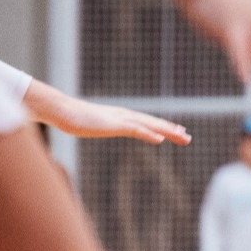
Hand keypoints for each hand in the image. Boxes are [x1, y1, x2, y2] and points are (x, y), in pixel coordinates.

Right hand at [50, 98, 190, 144]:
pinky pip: (135, 129)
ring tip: (183, 137)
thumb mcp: (90, 124)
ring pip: (149, 125)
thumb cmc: (72, 117)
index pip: (147, 122)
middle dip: (171, 130)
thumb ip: (98, 124)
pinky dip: (149, 133)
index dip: (162, 127)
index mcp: (120, 116)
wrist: (62, 110)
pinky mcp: (113, 124)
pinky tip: (160, 139)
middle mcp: (124, 115)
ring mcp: (120, 119)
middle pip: (153, 122)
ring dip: (167, 131)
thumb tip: (97, 126)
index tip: (177, 131)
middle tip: (188, 137)